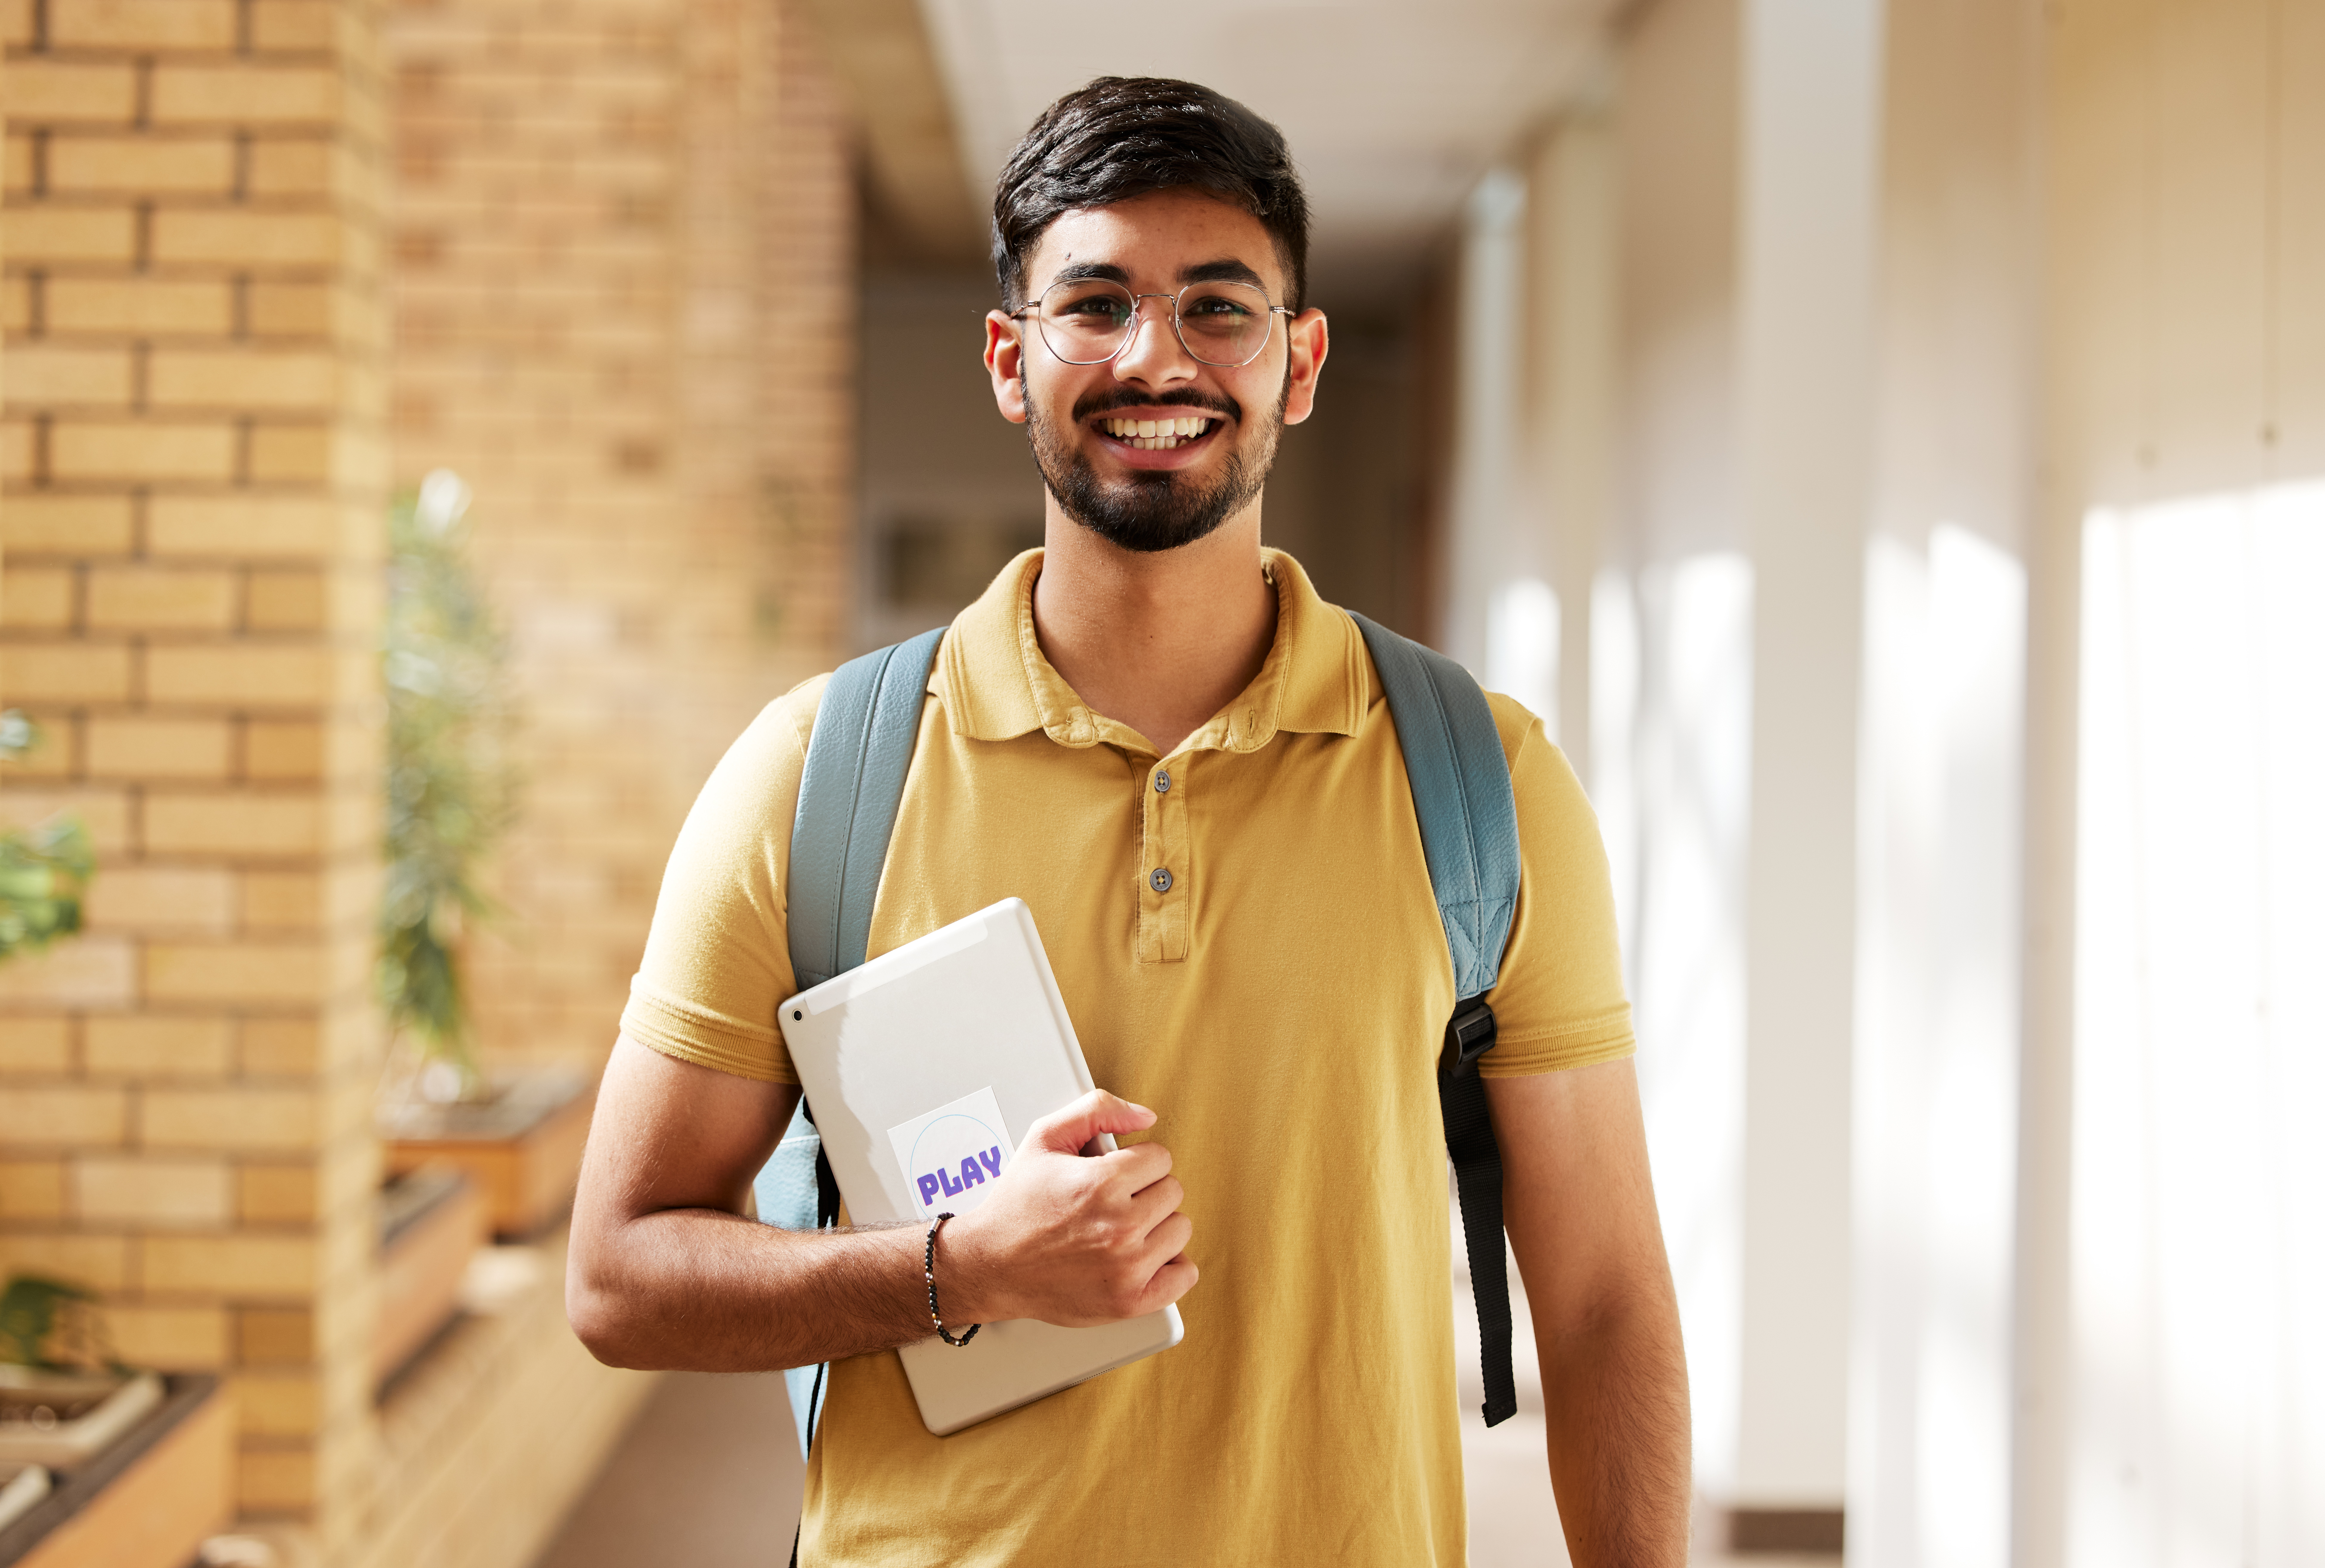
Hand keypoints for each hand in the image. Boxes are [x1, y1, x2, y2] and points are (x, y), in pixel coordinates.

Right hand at [940, 1089, 1196, 1327]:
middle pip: (1172, 1192)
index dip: (1135, 1163)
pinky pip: (1183, 1275)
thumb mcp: (1045, 1137)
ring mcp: (1127, 1267)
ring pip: (1179, 1229)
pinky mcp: (1130, 1301)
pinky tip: (1142, 1257)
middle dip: (1144, 1192)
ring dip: (1156, 1227)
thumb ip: (1097, 1110)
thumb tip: (1147, 1117)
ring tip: (1120, 1230)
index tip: (1114, 1176)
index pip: (1161, 1158)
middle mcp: (1119, 1226)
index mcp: (1102, 1183)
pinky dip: (1170, 1267)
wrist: (991, 1265)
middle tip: (1112, 1203)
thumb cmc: (1017, 1203)